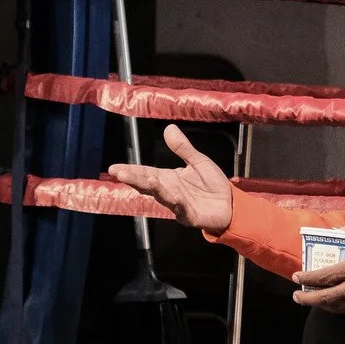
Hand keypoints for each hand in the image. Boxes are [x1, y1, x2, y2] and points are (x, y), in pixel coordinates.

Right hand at [107, 125, 234, 233]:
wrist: (231, 204)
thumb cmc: (213, 185)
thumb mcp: (198, 161)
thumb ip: (183, 148)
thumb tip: (169, 128)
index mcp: (168, 178)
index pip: (145, 172)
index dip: (130, 170)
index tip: (114, 168)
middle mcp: (169, 191)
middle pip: (148, 184)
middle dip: (134, 179)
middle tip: (119, 173)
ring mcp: (178, 204)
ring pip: (162, 196)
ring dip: (153, 188)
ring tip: (145, 179)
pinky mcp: (190, 215)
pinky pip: (182, 208)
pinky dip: (177, 203)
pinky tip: (173, 196)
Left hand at [292, 219, 344, 313]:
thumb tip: (341, 230)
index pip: (323, 277)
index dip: (306, 278)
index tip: (296, 276)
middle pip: (325, 299)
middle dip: (307, 299)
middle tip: (297, 295)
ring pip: (338, 307)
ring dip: (323, 305)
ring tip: (315, 299)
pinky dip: (342, 305)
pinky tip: (339, 300)